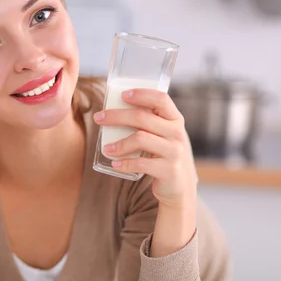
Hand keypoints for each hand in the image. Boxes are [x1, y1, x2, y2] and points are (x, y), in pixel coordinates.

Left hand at [93, 89, 197, 208]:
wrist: (181, 186)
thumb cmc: (164, 154)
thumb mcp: (163, 135)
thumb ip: (148, 122)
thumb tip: (113, 110)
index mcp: (175, 119)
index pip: (161, 99)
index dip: (141, 94)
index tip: (122, 95)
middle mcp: (177, 133)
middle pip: (142, 117)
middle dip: (116, 116)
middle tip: (98, 118)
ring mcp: (175, 152)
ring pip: (140, 139)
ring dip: (119, 143)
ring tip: (106, 148)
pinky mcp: (169, 170)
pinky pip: (141, 163)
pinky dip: (124, 163)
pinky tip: (115, 164)